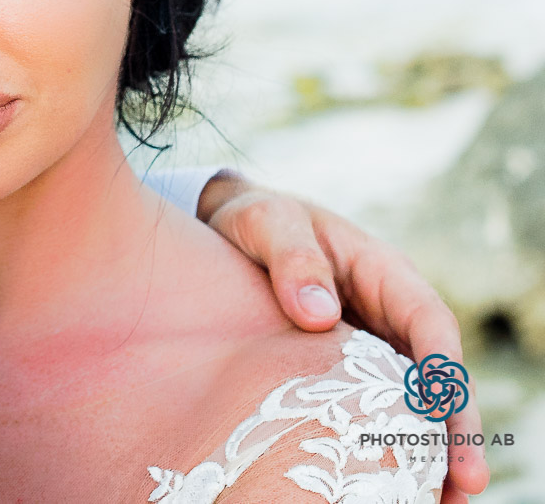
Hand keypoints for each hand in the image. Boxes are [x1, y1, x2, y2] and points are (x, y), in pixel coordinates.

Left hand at [199, 172, 487, 502]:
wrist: (230, 228)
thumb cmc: (257, 221)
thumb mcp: (268, 224)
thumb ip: (292, 259)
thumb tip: (317, 313)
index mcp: (385, 271)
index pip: (430, 322)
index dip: (444, 369)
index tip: (447, 411)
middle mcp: (391, 312)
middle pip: (436, 374)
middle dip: (455, 428)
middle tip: (465, 482)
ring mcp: (375, 343)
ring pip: (414, 399)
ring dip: (431, 449)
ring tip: (444, 503)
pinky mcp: (349, 369)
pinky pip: (378, 406)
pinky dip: (390, 443)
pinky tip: (390, 483)